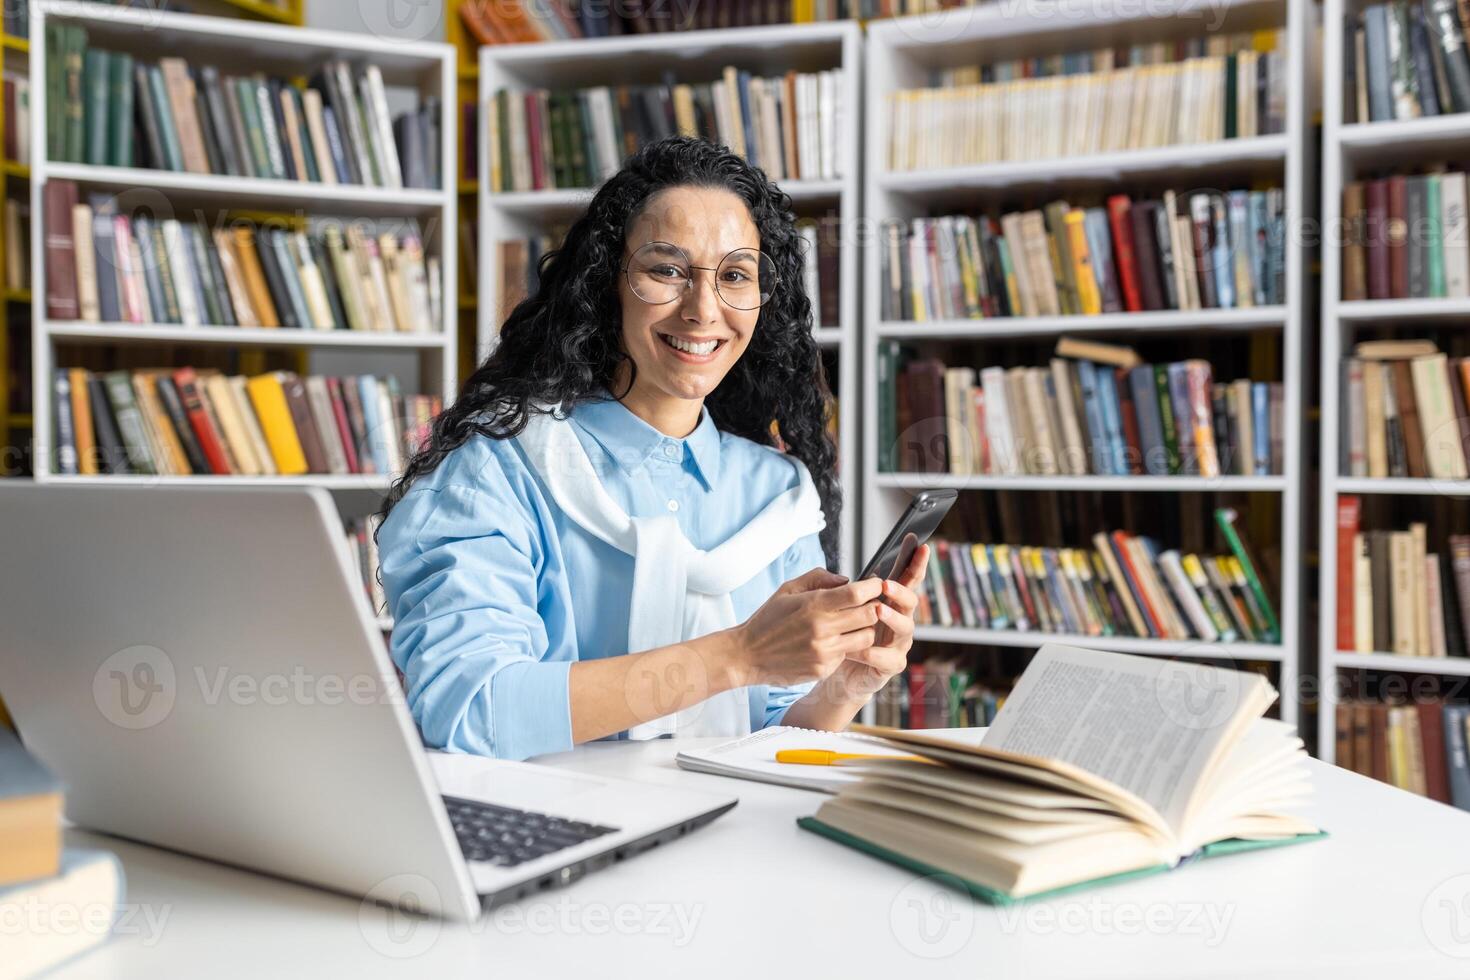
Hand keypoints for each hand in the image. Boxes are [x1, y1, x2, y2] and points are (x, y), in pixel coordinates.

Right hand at [725, 569, 884, 687]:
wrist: (746, 655)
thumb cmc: (768, 619)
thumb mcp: (787, 589)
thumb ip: (818, 578)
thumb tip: (846, 579)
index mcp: (813, 604)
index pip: (858, 593)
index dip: (873, 587)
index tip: (876, 585)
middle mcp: (822, 628)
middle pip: (870, 615)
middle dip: (874, 607)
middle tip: (869, 605)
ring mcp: (824, 652)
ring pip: (865, 638)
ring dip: (864, 629)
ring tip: (852, 625)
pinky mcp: (823, 669)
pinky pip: (847, 655)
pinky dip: (845, 647)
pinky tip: (830, 643)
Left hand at [813, 544, 928, 703]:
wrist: (839, 674)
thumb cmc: (841, 635)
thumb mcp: (838, 610)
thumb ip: (841, 592)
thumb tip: (844, 579)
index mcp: (890, 603)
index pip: (906, 580)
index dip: (915, 563)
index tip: (921, 546)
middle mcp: (899, 621)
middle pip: (910, 601)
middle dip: (900, 591)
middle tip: (884, 585)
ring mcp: (898, 644)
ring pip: (905, 628)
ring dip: (892, 618)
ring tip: (878, 611)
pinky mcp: (892, 665)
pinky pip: (888, 659)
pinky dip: (874, 653)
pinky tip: (859, 649)